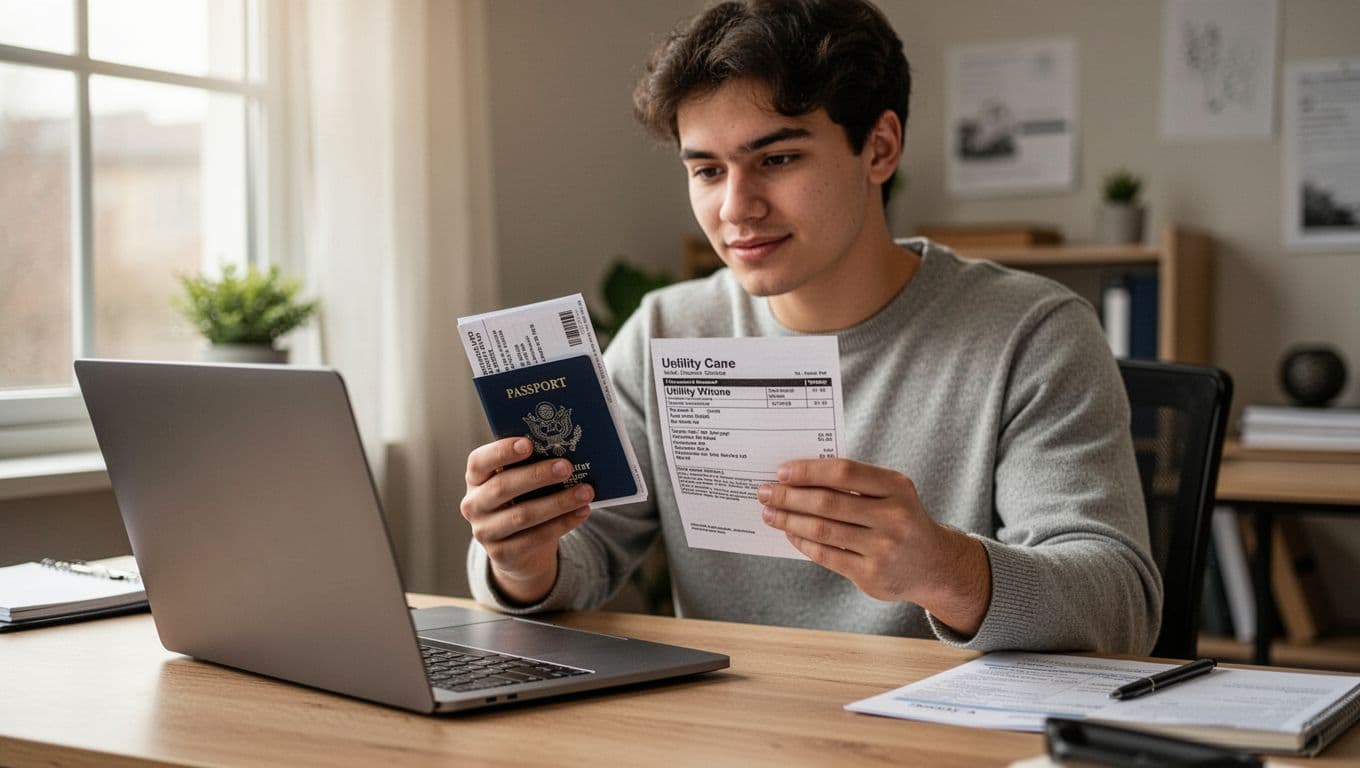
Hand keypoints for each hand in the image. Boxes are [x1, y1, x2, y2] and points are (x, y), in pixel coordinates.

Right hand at [460, 436, 594, 604]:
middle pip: (502, 487)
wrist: (519, 550)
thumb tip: (565, 450)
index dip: (502, 451)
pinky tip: (582, 512)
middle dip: (537, 475)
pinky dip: (562, 523)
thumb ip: (532, 466)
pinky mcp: (502, 553)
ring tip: (585, 491)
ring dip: (558, 502)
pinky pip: (535, 538)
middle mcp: (473, 504)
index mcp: (475, 478)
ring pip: (522, 515)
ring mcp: (485, 532)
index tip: (528, 444)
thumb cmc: (523, 501)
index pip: (479, 462)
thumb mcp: (521, 483)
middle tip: (567, 466)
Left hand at [758, 458, 990, 634]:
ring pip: (823, 530)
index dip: (809, 470)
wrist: (934, 564)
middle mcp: (892, 516)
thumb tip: (798, 477)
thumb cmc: (900, 518)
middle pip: (828, 502)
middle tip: (765, 492)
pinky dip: (803, 543)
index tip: (781, 471)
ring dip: (790, 520)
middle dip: (790, 496)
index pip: (844, 472)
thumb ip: (853, 483)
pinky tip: (789, 534)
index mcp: (896, 487)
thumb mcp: (891, 493)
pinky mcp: (871, 574)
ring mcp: (883, 548)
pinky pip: (827, 555)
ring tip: (770, 513)